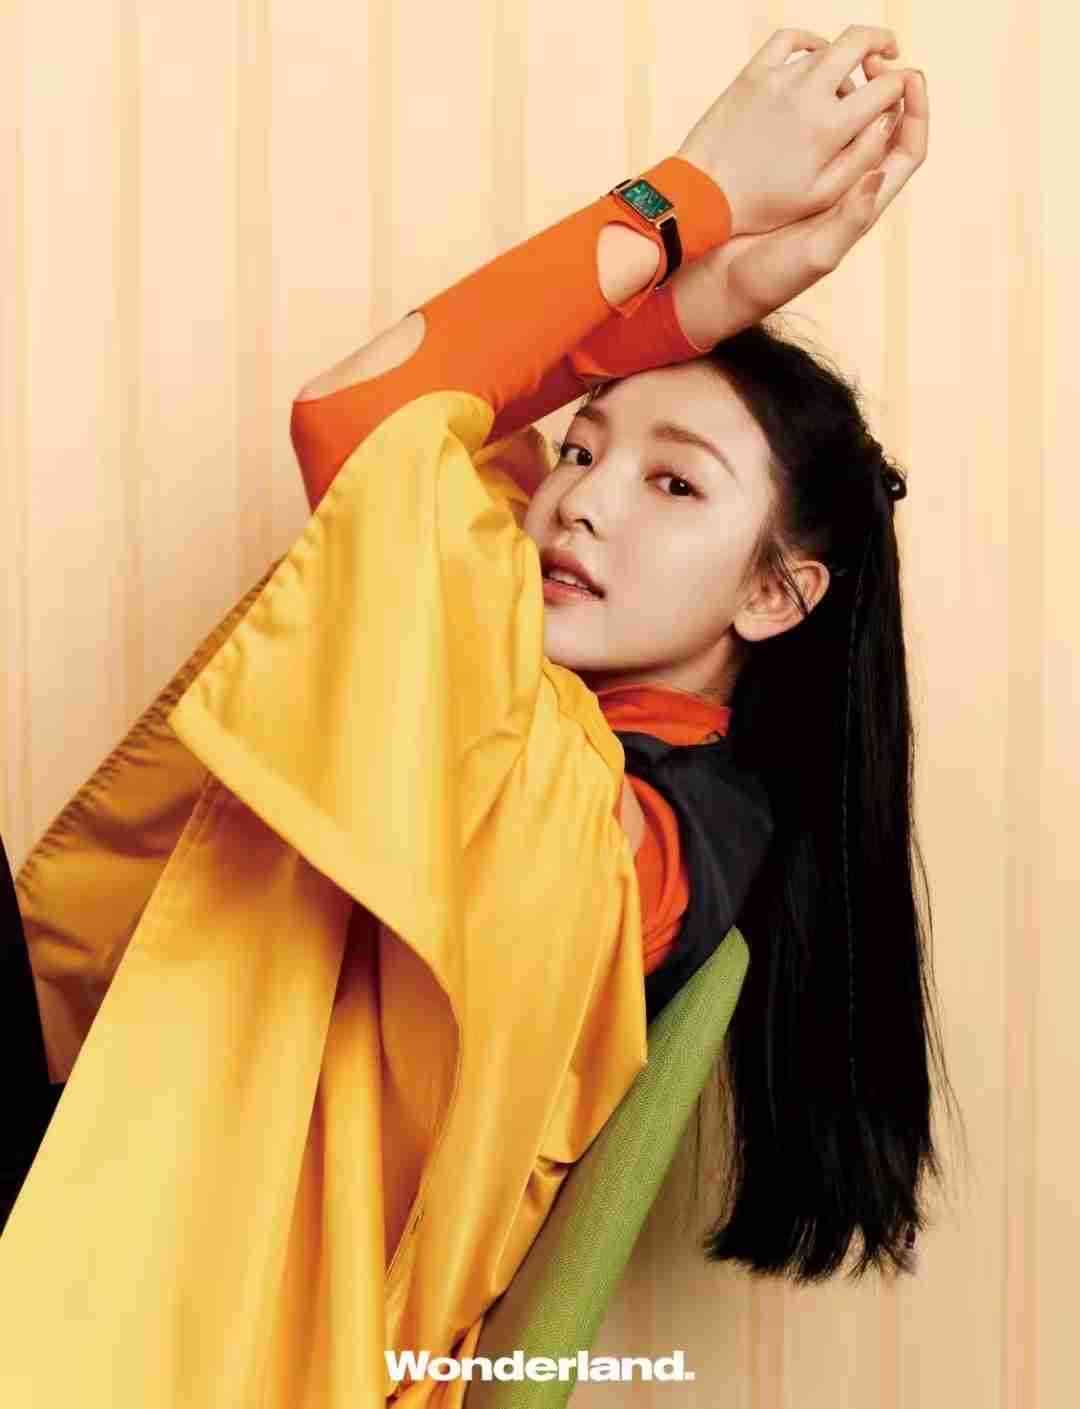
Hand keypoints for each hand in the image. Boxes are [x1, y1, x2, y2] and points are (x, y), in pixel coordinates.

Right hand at [669, 61, 926, 346]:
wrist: (722, 282)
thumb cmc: (770, 278)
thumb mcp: (816, 255)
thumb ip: (850, 220)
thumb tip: (876, 176)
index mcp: (864, 206)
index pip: (908, 151)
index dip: (917, 113)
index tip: (908, 78)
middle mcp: (849, 188)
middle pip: (887, 129)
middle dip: (889, 90)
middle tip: (871, 59)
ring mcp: (820, 178)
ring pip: (852, 122)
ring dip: (854, 91)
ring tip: (842, 65)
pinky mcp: (791, 170)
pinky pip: (818, 129)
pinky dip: (822, 104)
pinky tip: (807, 87)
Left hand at [677, 25, 908, 236]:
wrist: (703, 196)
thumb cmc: (765, 204)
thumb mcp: (821, 194)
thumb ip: (862, 156)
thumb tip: (890, 118)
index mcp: (832, 126)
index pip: (887, 86)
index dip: (903, 85)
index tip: (901, 92)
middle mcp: (809, 92)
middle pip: (862, 40)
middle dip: (883, 44)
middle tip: (889, 55)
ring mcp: (779, 77)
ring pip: (827, 46)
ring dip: (844, 58)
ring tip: (844, 80)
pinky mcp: (753, 72)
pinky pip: (790, 39)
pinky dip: (809, 42)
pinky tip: (813, 57)